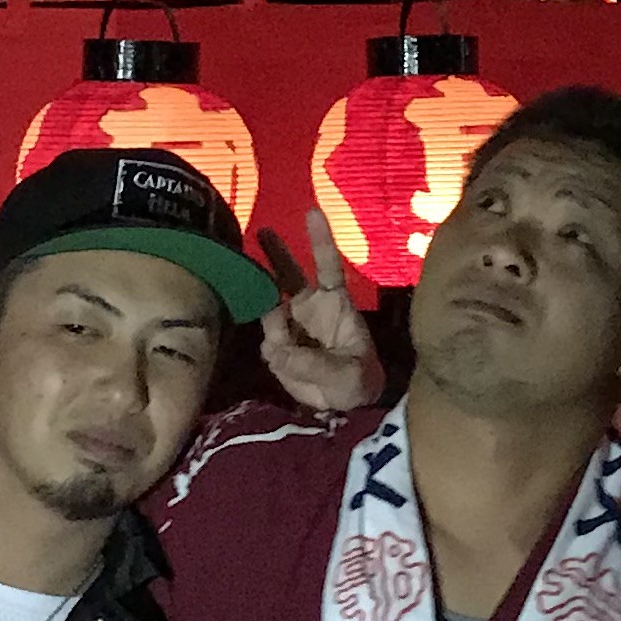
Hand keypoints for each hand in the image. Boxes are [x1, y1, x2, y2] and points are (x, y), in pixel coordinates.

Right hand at [257, 208, 381, 415]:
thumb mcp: (349, 377)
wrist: (346, 408)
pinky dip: (276, 356)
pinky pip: (268, 345)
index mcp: (336, 304)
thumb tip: (278, 351)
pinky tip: (290, 366)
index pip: (327, 266)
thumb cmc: (359, 382)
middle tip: (262, 231)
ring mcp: (290, 328)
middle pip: (288, 275)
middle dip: (275, 252)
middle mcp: (309, 309)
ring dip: (276, 330)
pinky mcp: (277, 348)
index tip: (313, 212)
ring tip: (292, 354)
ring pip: (270, 314)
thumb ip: (317, 365)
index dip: (320, 240)